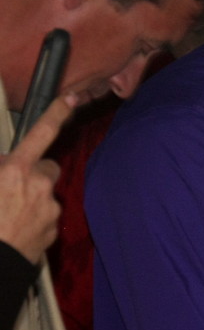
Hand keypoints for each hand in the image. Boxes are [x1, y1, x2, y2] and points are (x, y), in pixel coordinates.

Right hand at [0, 93, 77, 262]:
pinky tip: (14, 226)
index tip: (71, 99)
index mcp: (16, 172)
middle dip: (31, 171)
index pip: (41, 135)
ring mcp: (49, 210)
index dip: (56, 114)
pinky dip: (32, 217)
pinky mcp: (53, 230)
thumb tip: (4, 165)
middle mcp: (39, 187)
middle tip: (8, 184)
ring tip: (7, 212)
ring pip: (44, 193)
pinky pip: (44, 215)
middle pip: (45, 167)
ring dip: (30, 196)